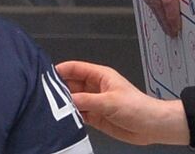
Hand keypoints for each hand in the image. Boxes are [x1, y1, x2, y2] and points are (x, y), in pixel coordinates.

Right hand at [55, 61, 190, 145]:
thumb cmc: (137, 107)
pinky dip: (70, 116)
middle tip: (44, 96)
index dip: (61, 70)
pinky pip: (78, 114)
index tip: (45, 75)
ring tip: (49, 109)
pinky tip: (62, 120)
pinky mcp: (95, 117)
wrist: (150, 126)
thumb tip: (68, 100)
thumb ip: (88, 101)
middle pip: (72, 84)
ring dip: (64, 104)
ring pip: (73, 100)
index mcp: (101, 76)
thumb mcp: (110, 102)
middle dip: (59, 89)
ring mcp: (94, 102)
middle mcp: (96, 88)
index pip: (76, 68)